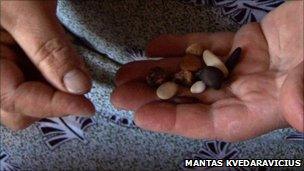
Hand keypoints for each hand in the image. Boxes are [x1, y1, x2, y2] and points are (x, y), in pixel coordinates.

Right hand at [1, 1, 94, 130]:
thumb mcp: (26, 9)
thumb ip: (51, 50)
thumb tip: (80, 87)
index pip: (16, 100)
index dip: (54, 107)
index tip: (87, 106)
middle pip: (17, 109)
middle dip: (50, 105)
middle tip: (79, 91)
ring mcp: (0, 67)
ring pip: (25, 100)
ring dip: (52, 95)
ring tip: (70, 75)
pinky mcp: (11, 61)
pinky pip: (30, 83)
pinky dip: (50, 82)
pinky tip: (62, 68)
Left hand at [111, 1, 302, 140]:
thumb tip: (303, 115)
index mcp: (263, 109)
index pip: (211, 123)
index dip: (175, 120)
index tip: (141, 115)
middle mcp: (247, 92)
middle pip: (192, 98)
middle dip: (154, 96)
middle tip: (120, 93)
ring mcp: (243, 67)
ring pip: (193, 72)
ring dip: (160, 71)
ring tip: (127, 71)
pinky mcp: (243, 43)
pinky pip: (205, 45)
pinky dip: (181, 45)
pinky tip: (155, 46)